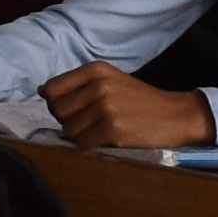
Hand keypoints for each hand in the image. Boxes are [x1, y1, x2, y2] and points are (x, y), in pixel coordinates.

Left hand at [44, 65, 214, 150]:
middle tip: (90, 123)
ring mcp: (106, 107)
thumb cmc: (139, 101)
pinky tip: (107, 140)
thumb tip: (42, 91)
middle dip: (68, 121)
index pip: (52, 89)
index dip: (57, 104)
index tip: (74, 110)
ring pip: (68, 130)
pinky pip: (83, 143)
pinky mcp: (113, 128)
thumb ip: (78, 84)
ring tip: (101, 131)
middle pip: (58, 111)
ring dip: (81, 136)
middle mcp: (98, 85)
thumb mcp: (111, 81)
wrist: (175, 115)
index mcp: (96, 70)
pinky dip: (91, 146)